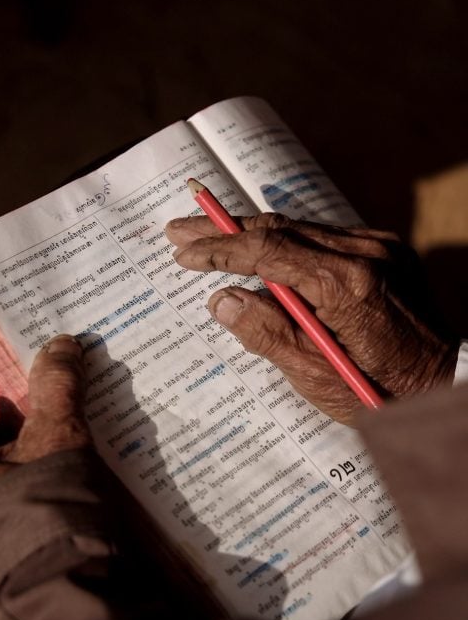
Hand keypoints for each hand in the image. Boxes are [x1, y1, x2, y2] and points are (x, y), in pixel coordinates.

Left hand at [0, 335, 90, 572]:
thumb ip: (57, 385)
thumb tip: (61, 344)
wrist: (60, 593)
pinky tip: (47, 514)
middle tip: (46, 441)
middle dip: (4, 441)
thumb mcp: (59, 434)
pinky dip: (12, 512)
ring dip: (9, 479)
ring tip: (52, 480)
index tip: (22, 407)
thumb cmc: (49, 506)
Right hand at [166, 213, 458, 423]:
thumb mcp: (318, 377)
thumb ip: (268, 335)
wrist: (442, 382)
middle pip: (280, 228)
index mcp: (348, 285)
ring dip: (251, 231)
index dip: (220, 250)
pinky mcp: (383, 249)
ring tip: (205, 235)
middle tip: (178, 230)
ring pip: (299, 228)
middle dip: (225, 228)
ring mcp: (378, 246)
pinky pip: (320, 237)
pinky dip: (283, 241)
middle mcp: (366, 252)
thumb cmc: (381, 392)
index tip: (183, 253)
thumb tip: (221, 300)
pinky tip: (253, 249)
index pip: (269, 251)